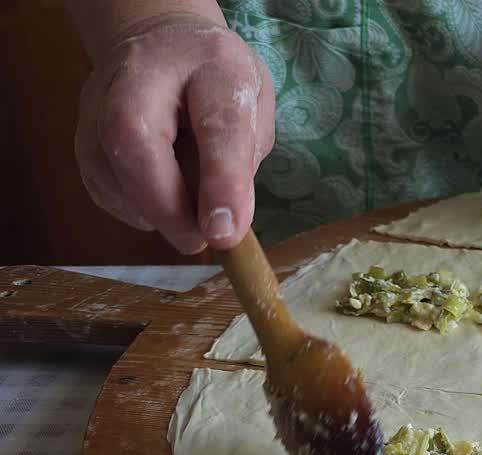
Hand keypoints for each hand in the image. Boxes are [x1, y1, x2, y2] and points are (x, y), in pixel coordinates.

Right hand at [75, 13, 274, 253]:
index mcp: (211, 64)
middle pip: (136, 141)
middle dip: (168, 206)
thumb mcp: (255, 107)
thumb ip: (243, 157)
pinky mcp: (82, 140)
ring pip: (112, 173)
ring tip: (188, 207)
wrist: (159, 45)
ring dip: (155, 211)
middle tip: (200, 240)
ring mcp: (99, 105)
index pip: (218, 124)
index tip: (226, 232)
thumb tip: (221, 224)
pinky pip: (106, 190)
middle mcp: (141, 75)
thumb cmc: (216, 82)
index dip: (223, 182)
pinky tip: (161, 195)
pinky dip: (138, 209)